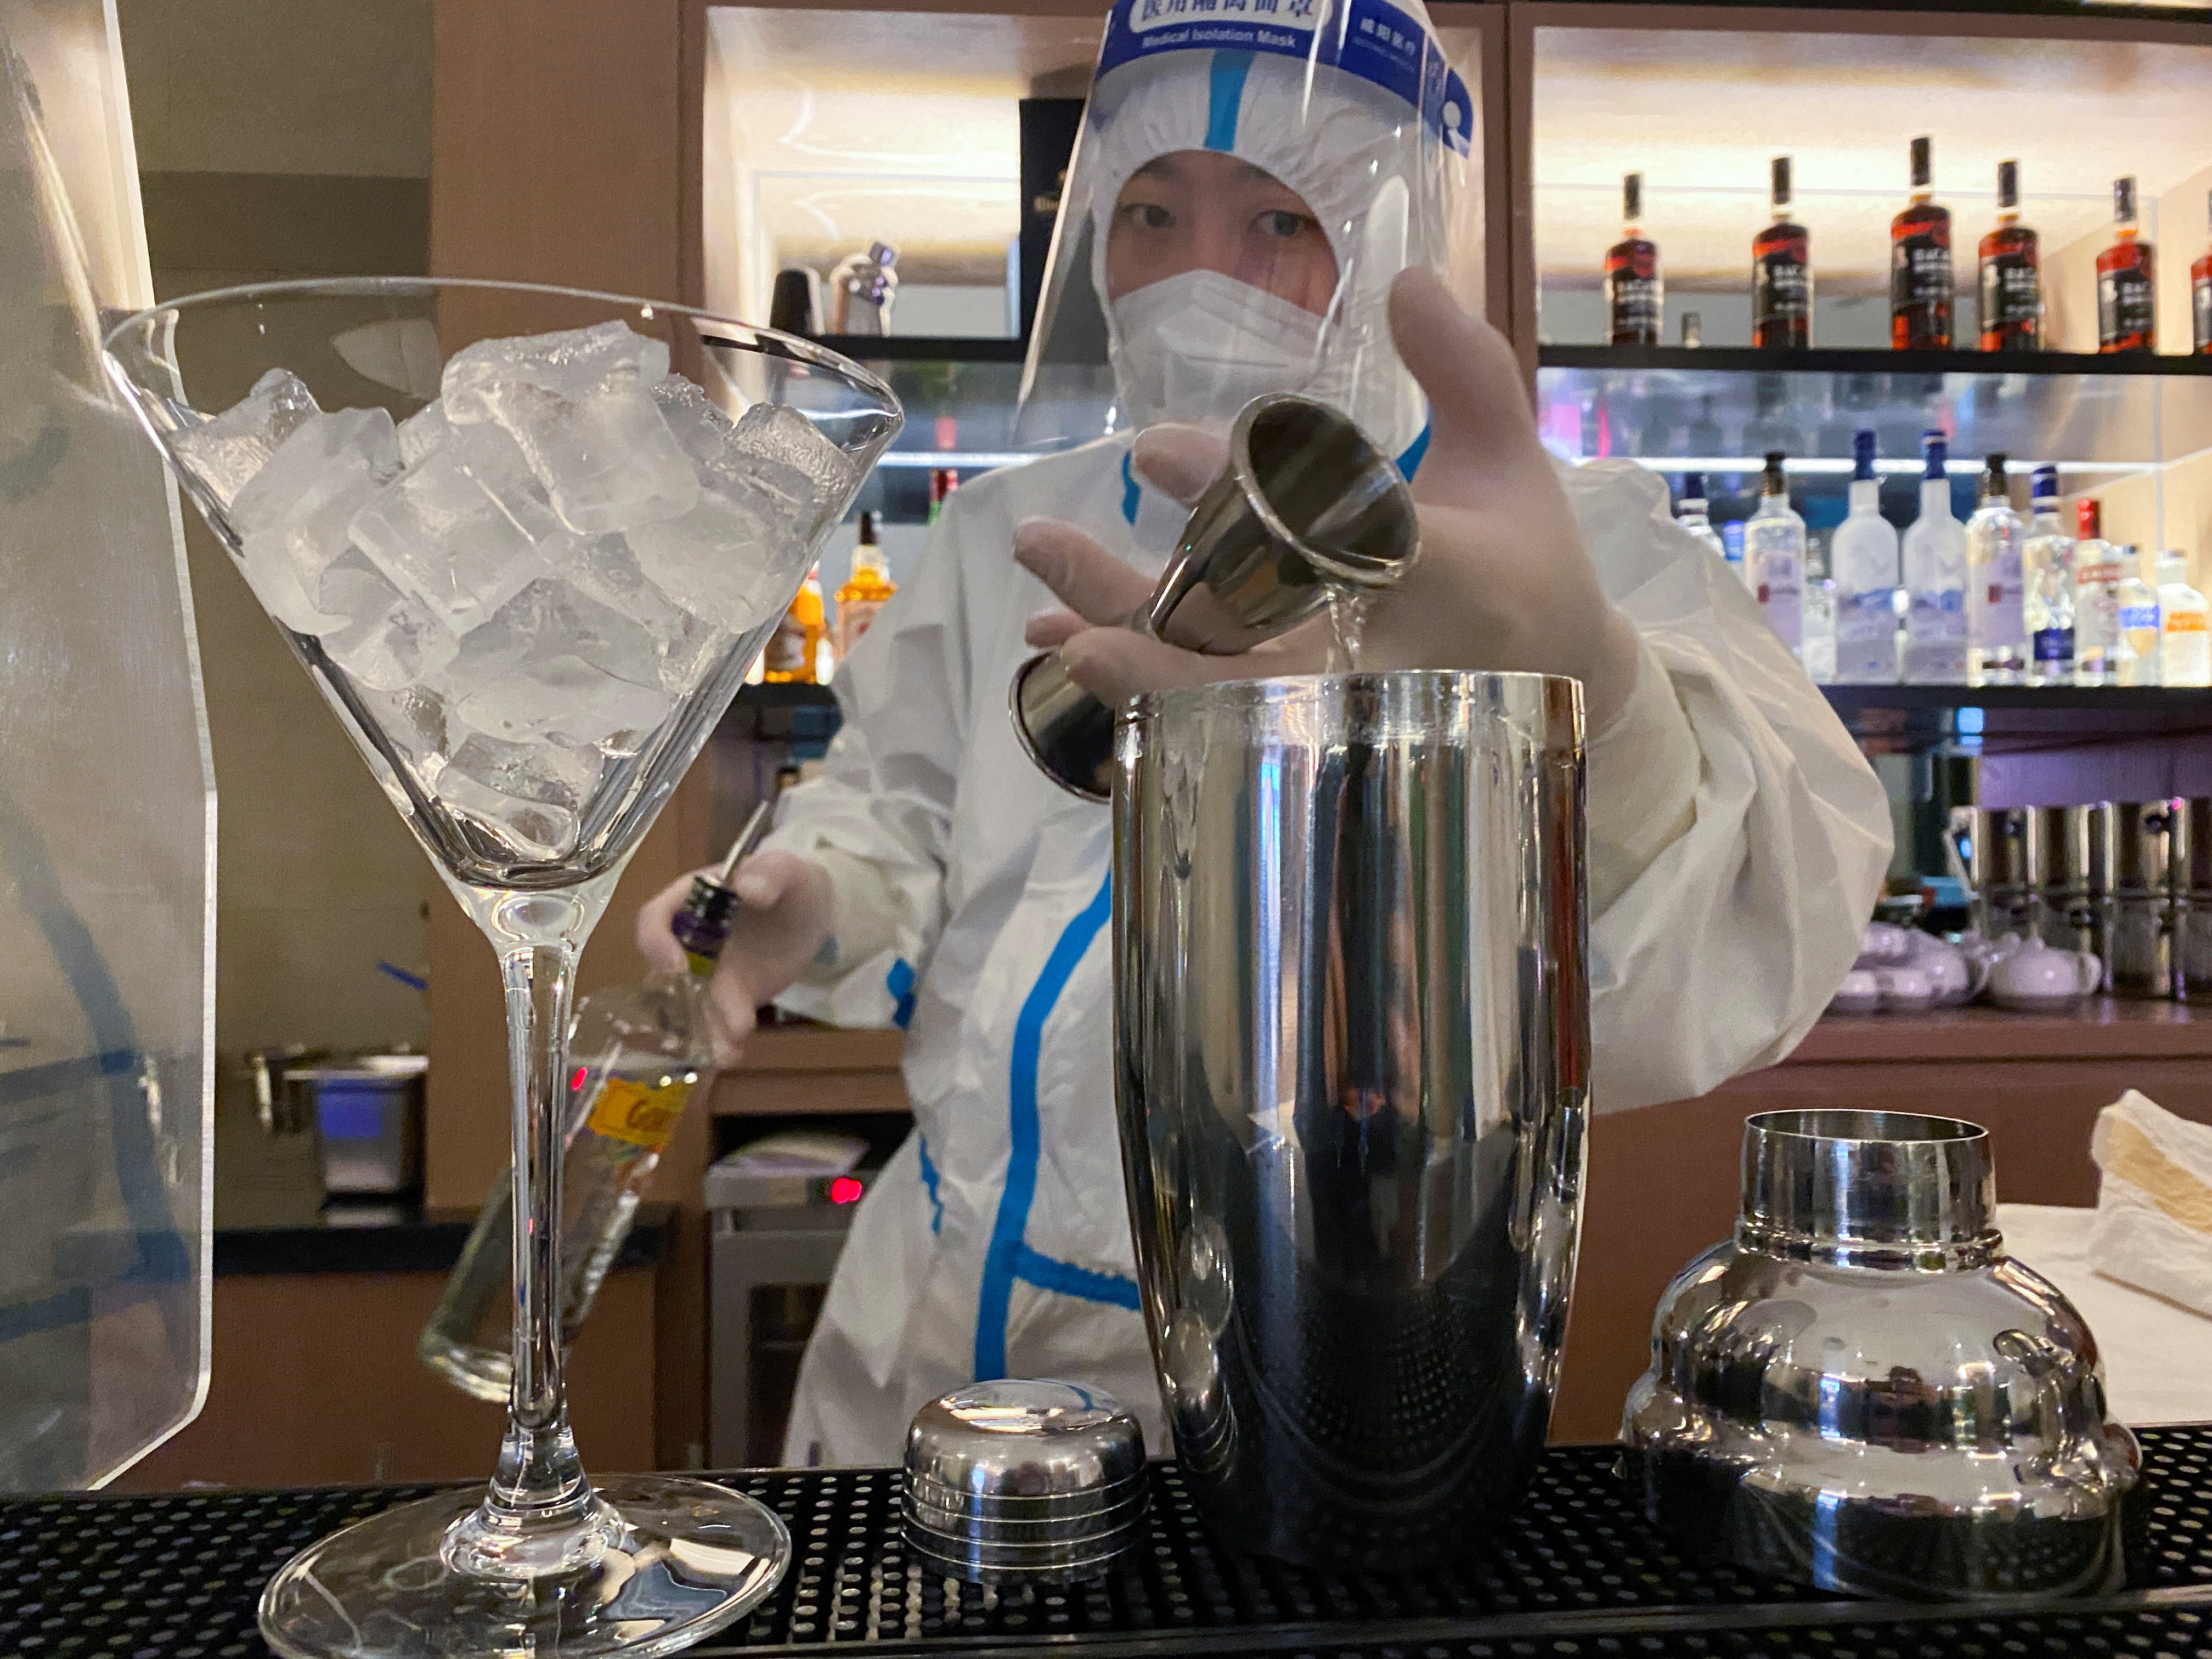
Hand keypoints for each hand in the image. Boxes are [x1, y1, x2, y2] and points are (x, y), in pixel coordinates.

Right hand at [635, 850, 832, 1067]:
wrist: (814, 912)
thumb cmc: (792, 882)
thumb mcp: (788, 869)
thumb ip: (769, 872)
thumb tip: (744, 886)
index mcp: (692, 899)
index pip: (655, 918)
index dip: (655, 942)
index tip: (674, 965)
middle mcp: (690, 939)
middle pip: (667, 973)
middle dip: (680, 1001)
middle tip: (698, 1022)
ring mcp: (709, 972)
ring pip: (693, 1005)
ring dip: (703, 1030)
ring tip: (724, 1051)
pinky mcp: (731, 996)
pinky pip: (720, 1020)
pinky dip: (724, 1039)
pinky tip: (734, 1052)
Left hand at [1013, 267, 1642, 730]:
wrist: (1556, 682)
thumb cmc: (1526, 559)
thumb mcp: (1509, 458)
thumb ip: (1464, 370)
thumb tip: (1408, 279)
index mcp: (1448, 579)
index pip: (1337, 538)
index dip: (1242, 499)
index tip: (1154, 451)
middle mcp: (1386, 659)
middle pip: (1249, 644)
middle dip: (1145, 602)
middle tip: (1049, 548)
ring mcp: (1340, 708)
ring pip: (1216, 696)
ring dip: (1123, 652)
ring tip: (1043, 613)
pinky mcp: (1311, 732)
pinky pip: (1212, 722)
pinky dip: (1140, 684)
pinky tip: (1067, 645)